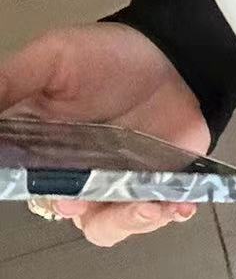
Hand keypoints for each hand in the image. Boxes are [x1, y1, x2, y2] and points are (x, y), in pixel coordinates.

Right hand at [0, 23, 209, 246]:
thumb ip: (10, 83)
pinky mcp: (152, 186)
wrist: (173, 53)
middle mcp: (72, 173)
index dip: (25, 186)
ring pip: (104, 226)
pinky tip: (175, 203)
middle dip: (75, 208)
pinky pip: (150, 217)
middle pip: (60, 209)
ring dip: (124, 221)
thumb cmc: (108, 55)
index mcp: (38, 146)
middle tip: (82, 197)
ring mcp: (112, 183)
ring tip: (144, 205)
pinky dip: (163, 215)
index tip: (39, 183)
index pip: (18, 179)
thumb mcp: (52, 58)